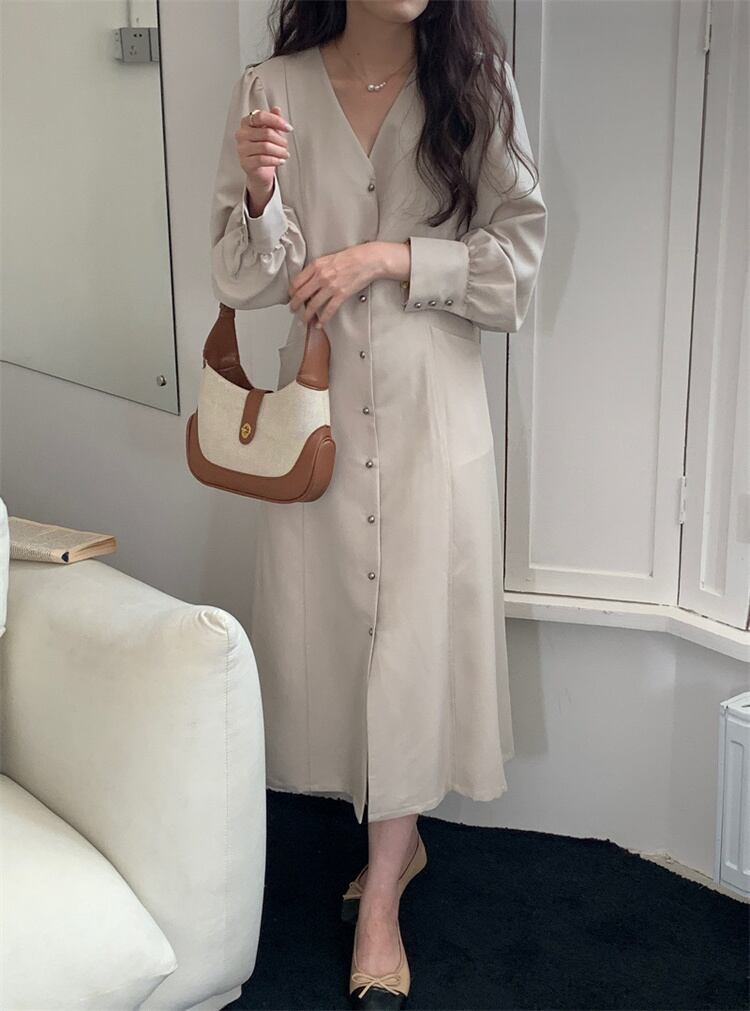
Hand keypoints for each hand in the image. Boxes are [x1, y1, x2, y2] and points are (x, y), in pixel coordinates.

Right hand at [235, 106, 292, 211]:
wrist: (259, 171)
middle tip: (286, 145)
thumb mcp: (270, 133)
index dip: (277, 121)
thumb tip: (277, 109)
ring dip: (280, 151)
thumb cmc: (263, 150)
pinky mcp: (245, 162)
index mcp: (246, 123)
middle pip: (266, 133)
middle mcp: (241, 134)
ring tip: (285, 154)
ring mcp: (242, 149)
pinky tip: (281, 161)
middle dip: (280, 140)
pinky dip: (275, 160)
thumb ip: (272, 121)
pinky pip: (263, 160)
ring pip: (266, 147)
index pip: (261, 116)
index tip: (288, 128)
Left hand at [288, 241, 406, 326]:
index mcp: (316, 265)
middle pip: (300, 294)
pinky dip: (322, 319)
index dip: (291, 292)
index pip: (296, 281)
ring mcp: (330, 286)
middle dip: (295, 305)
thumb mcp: (329, 258)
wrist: (368, 260)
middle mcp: (321, 276)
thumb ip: (317, 269)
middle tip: (294, 310)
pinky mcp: (341, 295)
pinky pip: (328, 310)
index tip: (291, 297)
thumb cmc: (352, 257)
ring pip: (312, 305)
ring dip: (306, 315)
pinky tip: (320, 324)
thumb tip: (309, 281)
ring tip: (305, 319)